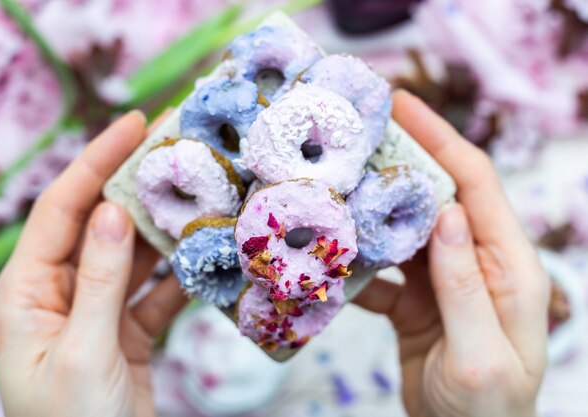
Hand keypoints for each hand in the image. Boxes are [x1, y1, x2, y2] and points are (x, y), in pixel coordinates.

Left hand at [0, 110, 186, 416]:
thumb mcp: (82, 351)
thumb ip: (98, 280)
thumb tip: (110, 210)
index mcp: (26, 293)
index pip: (60, 209)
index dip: (95, 162)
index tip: (133, 124)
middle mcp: (59, 293)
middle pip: (99, 224)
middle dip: (134, 184)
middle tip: (174, 143)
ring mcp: (97, 311)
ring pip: (132, 254)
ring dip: (164, 226)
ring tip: (199, 188)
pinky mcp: (128, 330)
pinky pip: (156, 291)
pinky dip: (180, 274)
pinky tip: (206, 254)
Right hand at [355, 91, 549, 416]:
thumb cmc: (487, 411)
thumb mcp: (480, 354)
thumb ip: (465, 284)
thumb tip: (444, 213)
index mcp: (509, 267)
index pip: (474, 184)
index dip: (440, 138)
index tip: (402, 104)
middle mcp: (477, 262)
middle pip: (435, 195)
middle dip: (398, 162)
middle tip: (355, 136)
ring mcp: (443, 279)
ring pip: (404, 229)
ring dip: (370, 211)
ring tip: (332, 188)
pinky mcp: (416, 299)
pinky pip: (383, 268)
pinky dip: (357, 262)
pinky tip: (329, 260)